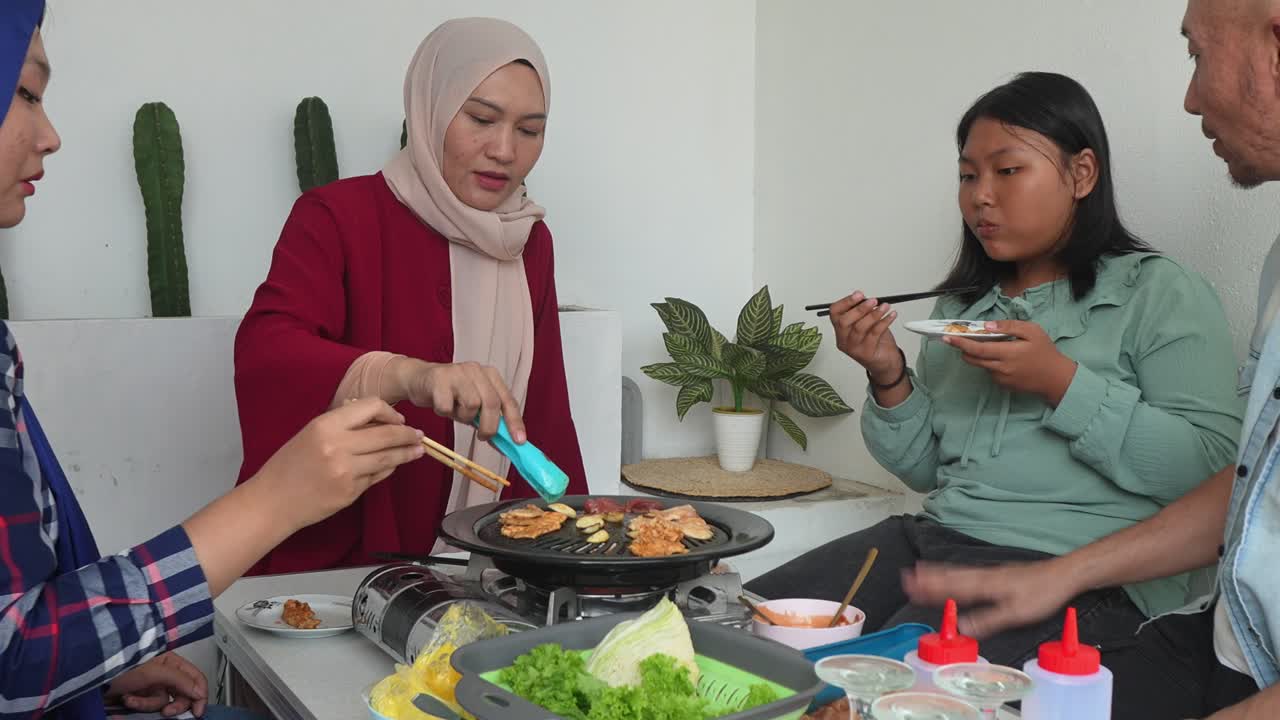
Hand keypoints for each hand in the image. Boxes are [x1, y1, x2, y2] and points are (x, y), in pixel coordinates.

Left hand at [105, 653, 206, 716]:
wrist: (94, 682)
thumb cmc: (120, 667)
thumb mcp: (153, 672)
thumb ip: (180, 680)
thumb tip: (199, 691)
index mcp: (172, 661)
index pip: (195, 678)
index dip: (200, 694)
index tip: (198, 710)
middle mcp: (165, 674)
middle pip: (183, 694)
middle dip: (175, 705)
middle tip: (167, 713)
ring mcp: (154, 687)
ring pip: (165, 703)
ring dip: (149, 704)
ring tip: (134, 700)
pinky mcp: (143, 698)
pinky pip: (150, 708)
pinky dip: (139, 706)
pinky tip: (128, 700)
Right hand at [251, 397, 425, 531]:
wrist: (272, 501)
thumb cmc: (289, 466)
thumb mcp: (312, 434)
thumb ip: (344, 426)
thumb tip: (379, 422)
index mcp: (326, 425)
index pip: (371, 407)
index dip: (390, 413)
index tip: (398, 419)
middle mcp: (338, 446)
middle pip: (386, 434)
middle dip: (407, 434)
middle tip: (419, 436)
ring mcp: (346, 471)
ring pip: (387, 458)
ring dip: (406, 453)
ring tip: (418, 450)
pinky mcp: (350, 492)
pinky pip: (377, 476)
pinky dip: (387, 469)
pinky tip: (394, 466)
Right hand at [399, 359, 526, 442]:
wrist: (418, 380)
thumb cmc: (450, 395)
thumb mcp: (473, 407)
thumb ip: (489, 421)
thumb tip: (506, 445)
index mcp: (490, 375)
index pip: (508, 400)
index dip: (515, 422)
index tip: (519, 441)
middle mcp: (476, 370)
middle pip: (492, 403)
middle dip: (489, 426)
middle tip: (482, 436)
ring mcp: (458, 372)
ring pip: (471, 404)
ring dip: (463, 417)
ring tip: (455, 411)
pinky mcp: (439, 378)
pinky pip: (447, 406)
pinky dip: (445, 412)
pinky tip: (441, 406)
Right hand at [828, 291, 903, 382]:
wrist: (884, 361)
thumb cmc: (875, 341)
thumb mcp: (867, 322)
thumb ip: (864, 312)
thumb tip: (866, 298)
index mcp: (840, 329)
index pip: (835, 313)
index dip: (846, 302)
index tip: (859, 294)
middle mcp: (843, 339)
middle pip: (844, 321)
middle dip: (860, 309)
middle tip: (873, 301)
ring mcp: (853, 348)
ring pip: (859, 328)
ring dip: (874, 315)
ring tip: (884, 307)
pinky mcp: (865, 353)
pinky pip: (874, 334)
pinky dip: (884, 322)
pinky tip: (890, 316)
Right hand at [901, 559, 1078, 638]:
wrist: (1062, 574)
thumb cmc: (1042, 592)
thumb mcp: (1016, 612)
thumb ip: (988, 620)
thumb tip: (962, 628)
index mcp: (985, 585)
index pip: (952, 587)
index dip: (931, 588)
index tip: (911, 587)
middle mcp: (984, 576)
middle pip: (950, 577)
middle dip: (928, 578)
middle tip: (907, 578)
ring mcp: (991, 573)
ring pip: (958, 573)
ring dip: (938, 573)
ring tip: (920, 571)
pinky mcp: (998, 574)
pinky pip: (968, 572)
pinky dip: (953, 572)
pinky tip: (953, 574)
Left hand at [942, 320, 1076, 404]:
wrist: (1056, 378)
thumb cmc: (1045, 352)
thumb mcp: (1032, 331)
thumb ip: (1009, 326)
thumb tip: (988, 326)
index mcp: (1007, 353)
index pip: (977, 349)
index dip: (960, 344)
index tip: (947, 338)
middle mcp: (1001, 368)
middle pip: (973, 359)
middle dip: (964, 350)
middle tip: (960, 340)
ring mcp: (1001, 379)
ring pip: (982, 366)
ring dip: (980, 356)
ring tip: (992, 346)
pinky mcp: (1003, 386)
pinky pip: (991, 373)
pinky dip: (991, 364)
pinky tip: (1004, 359)